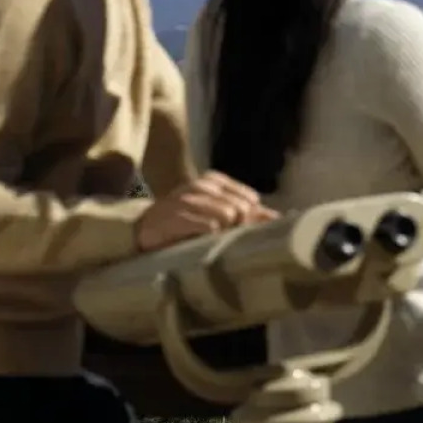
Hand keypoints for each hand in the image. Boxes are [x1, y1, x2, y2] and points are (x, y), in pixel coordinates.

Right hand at [136, 170, 278, 251]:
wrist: (142, 232)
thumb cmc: (185, 224)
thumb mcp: (216, 213)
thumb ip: (247, 214)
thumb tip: (280, 218)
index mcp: (213, 180)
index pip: (250, 198)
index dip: (250, 218)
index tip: (238, 231)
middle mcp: (200, 185)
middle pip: (242, 207)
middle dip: (237, 226)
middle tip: (221, 238)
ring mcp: (186, 199)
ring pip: (228, 215)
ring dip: (222, 233)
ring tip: (207, 240)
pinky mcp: (174, 217)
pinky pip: (209, 226)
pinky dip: (208, 237)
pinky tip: (198, 242)